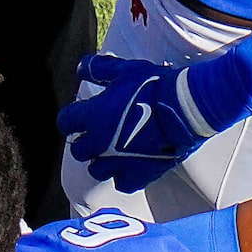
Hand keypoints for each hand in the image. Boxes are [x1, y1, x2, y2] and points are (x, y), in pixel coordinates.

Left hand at [57, 52, 217, 191]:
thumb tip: (80, 67)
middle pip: (78, 150)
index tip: (79, 116)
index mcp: (92, 117)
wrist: (186, 108)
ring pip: (97, 170)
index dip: (71, 119)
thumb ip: (98, 69)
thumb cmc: (155, 87)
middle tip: (98, 135)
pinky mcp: (140, 174)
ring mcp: (119, 161)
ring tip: (114, 152)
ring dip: (102, 162)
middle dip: (85, 142)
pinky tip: (131, 166)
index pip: (65, 122)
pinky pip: (123, 184)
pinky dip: (124, 177)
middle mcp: (100, 143)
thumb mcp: (124, 70)